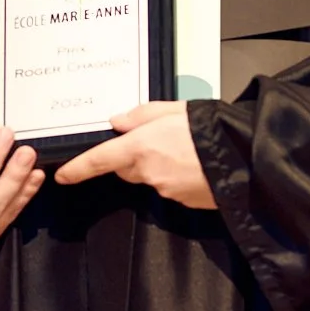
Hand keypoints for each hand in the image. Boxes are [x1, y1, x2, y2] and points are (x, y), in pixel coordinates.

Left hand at [54, 101, 215, 208]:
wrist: (246, 158)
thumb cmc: (212, 129)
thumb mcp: (174, 109)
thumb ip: (141, 115)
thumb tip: (118, 122)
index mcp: (141, 147)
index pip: (99, 159)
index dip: (78, 168)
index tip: (63, 175)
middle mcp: (148, 172)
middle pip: (126, 169)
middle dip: (132, 157)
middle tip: (156, 139)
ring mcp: (165, 190)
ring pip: (149, 177)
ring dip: (158, 165)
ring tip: (184, 148)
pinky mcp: (182, 201)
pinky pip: (169, 187)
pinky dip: (175, 176)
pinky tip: (194, 164)